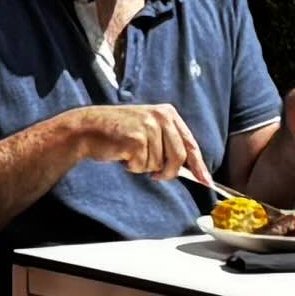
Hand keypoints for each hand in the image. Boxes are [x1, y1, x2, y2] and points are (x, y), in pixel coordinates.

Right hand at [68, 100, 210, 186]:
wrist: (88, 128)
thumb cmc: (117, 133)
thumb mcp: (148, 130)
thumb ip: (168, 144)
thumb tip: (189, 170)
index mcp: (168, 113)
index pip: (190, 144)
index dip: (198, 165)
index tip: (206, 182)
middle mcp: (161, 117)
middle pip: (179, 157)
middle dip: (168, 172)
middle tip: (155, 175)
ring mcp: (149, 126)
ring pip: (159, 164)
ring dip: (143, 166)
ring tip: (130, 153)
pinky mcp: (137, 138)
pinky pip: (142, 165)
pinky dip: (132, 166)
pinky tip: (122, 154)